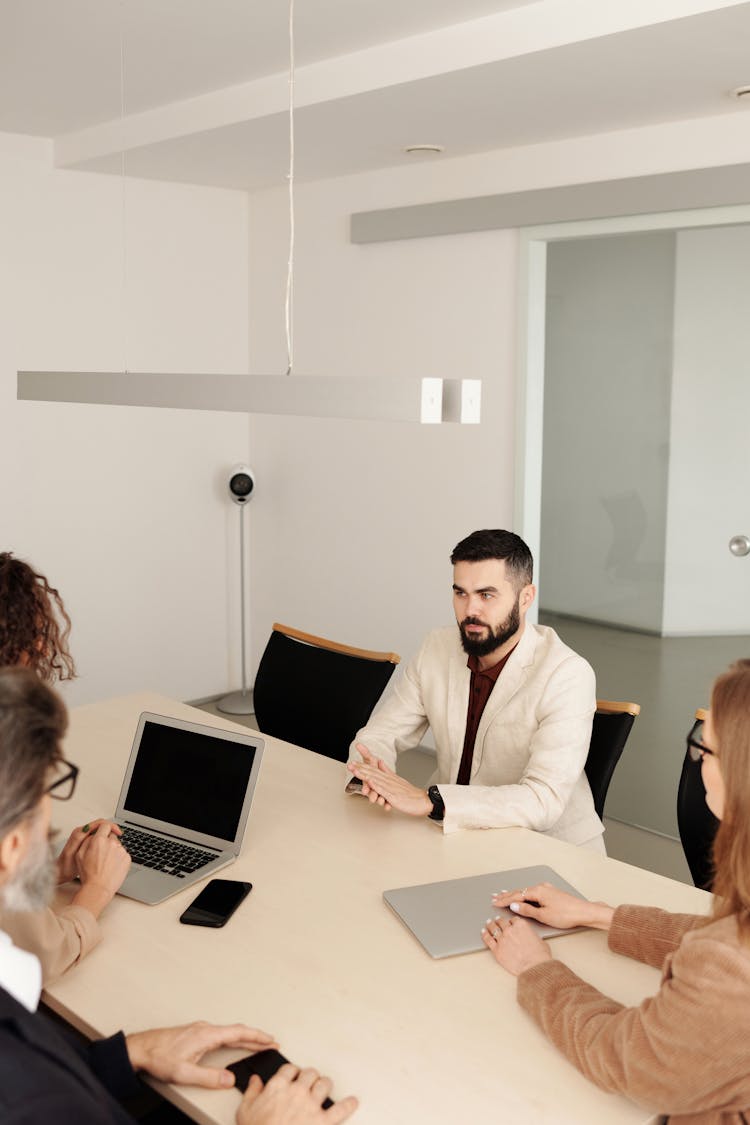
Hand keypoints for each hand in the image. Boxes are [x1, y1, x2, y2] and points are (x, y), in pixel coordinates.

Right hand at [71, 822, 131, 916]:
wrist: (98, 888)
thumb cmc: (88, 874)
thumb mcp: (79, 855)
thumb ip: (87, 841)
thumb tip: (93, 834)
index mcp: (99, 840)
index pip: (105, 825)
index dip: (104, 828)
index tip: (105, 831)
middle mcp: (112, 843)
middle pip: (112, 836)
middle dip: (107, 842)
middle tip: (101, 854)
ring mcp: (121, 851)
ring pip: (118, 846)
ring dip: (113, 851)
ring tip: (106, 863)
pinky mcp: (127, 858)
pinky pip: (123, 854)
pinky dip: (119, 858)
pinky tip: (112, 867)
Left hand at [126, 1021, 277, 1088]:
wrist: (141, 1048)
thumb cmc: (159, 1057)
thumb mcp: (184, 1072)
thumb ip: (209, 1077)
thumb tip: (230, 1078)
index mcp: (207, 1035)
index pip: (238, 1033)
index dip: (257, 1037)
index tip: (271, 1040)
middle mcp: (205, 1029)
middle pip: (236, 1031)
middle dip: (255, 1038)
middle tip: (271, 1043)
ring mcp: (200, 1030)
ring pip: (228, 1032)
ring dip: (244, 1038)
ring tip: (256, 1045)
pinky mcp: (195, 1034)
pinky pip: (221, 1034)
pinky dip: (233, 1038)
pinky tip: (232, 1044)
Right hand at [237, 1063, 357, 1123]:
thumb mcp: (244, 1111)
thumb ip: (251, 1092)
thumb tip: (255, 1081)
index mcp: (278, 1087)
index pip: (289, 1068)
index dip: (292, 1071)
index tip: (293, 1074)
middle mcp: (296, 1092)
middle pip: (310, 1073)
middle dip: (310, 1076)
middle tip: (310, 1081)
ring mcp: (311, 1106)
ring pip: (325, 1084)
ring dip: (325, 1085)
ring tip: (325, 1088)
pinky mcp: (322, 1122)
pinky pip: (340, 1110)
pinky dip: (348, 1105)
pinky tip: (352, 1102)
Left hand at [347, 744, 430, 816]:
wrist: (422, 800)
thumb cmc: (410, 793)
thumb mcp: (397, 779)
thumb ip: (387, 771)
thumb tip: (380, 762)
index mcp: (388, 777)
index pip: (373, 770)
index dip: (362, 766)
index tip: (352, 762)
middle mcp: (388, 780)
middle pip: (372, 773)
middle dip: (360, 769)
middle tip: (350, 764)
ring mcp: (391, 788)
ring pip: (376, 780)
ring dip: (365, 775)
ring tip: (355, 771)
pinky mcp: (394, 796)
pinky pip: (384, 791)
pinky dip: (377, 786)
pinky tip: (370, 782)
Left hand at [481, 915, 550, 975]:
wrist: (534, 967)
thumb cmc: (539, 956)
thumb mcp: (540, 940)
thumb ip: (532, 936)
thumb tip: (531, 938)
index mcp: (521, 925)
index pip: (514, 920)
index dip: (512, 921)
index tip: (511, 922)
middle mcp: (510, 930)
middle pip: (502, 922)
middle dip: (500, 920)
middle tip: (497, 919)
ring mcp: (502, 939)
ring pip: (494, 928)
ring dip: (491, 924)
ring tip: (489, 923)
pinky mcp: (497, 950)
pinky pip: (488, 939)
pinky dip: (485, 934)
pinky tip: (483, 932)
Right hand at [491, 883, 613, 931]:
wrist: (584, 912)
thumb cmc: (566, 915)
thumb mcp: (543, 915)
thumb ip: (527, 910)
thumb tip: (514, 905)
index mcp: (538, 891)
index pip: (517, 895)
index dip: (504, 899)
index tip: (495, 902)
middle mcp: (541, 887)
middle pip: (520, 891)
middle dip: (507, 895)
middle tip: (495, 897)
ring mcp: (547, 889)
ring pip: (526, 891)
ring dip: (515, 894)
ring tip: (503, 895)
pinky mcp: (551, 893)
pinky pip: (533, 892)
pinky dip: (524, 895)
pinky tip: (522, 896)